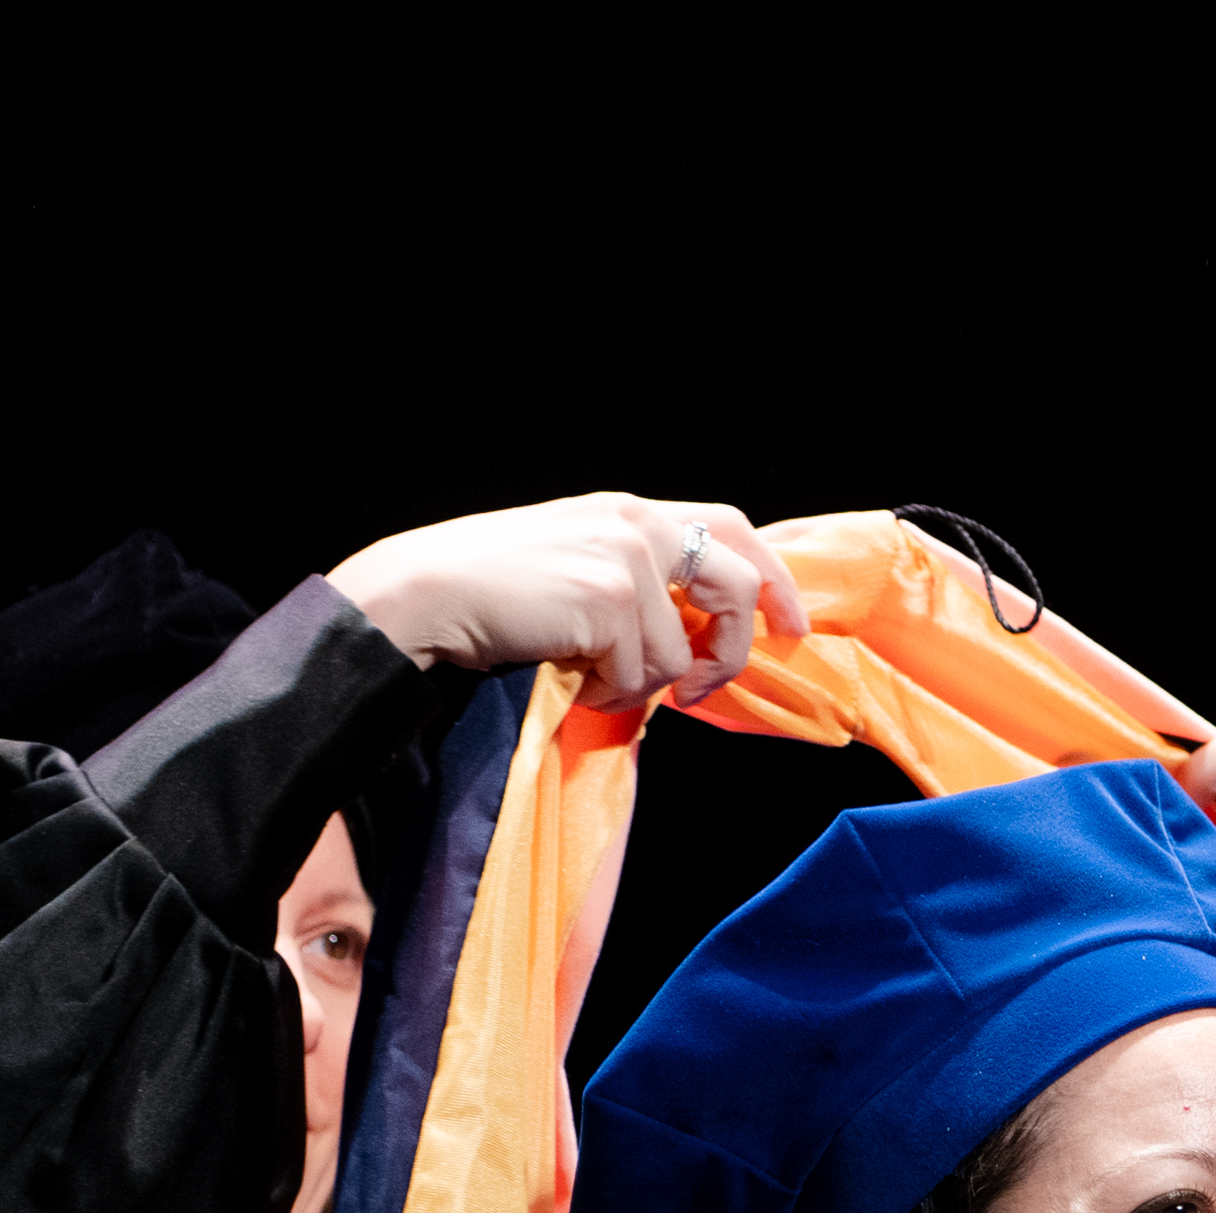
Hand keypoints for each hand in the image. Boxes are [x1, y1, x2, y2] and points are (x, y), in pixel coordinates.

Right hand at [331, 495, 802, 718]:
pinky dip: (607, 695)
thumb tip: (684, 645)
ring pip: (681, 654)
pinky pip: (641, 678)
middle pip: (736, 583)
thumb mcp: (570, 564)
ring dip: (640, 687)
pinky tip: (567, 679)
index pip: (728, 526)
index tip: (790, 624)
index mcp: (626, 512)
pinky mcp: (611, 604)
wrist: (425, 593)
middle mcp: (636, 525)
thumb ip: (631, 583)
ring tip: (588, 679)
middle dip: (734, 647)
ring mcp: (628, 563)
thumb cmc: (485, 590)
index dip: (771, 576)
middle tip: (703, 691)